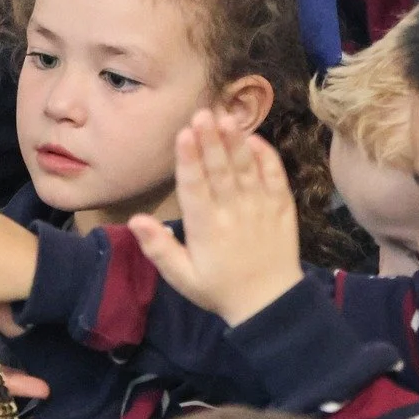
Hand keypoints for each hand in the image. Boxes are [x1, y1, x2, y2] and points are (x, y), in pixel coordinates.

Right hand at [127, 112, 303, 326]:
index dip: (188, 160)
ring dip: (236, 142)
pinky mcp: (282, 208)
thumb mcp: (182, 277)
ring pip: (247, 169)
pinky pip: (275, 177)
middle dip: (210, 141)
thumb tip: (136, 219)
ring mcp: (260, 208)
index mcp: (206, 229)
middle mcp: (233, 213)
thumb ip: (159, 248)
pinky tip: (256, 139)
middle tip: (203, 114)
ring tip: (227, 118)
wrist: (270, 304)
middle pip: (220, 171)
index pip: (194, 187)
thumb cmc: (219, 289)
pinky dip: (267, 157)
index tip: (183, 134)